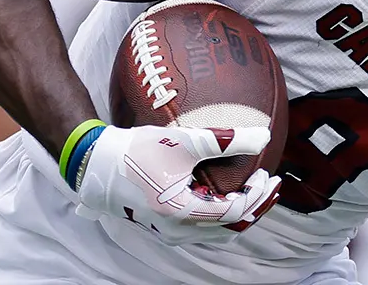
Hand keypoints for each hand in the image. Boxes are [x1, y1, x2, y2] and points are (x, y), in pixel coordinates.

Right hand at [74, 124, 280, 244]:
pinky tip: (228, 191)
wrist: (96, 165)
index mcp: (183, 213)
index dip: (257, 194)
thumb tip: (264, 137)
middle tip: (271, 185)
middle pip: (231, 227)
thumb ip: (225, 140)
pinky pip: (205, 227)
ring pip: (218, 231)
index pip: (235, 212)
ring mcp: (171, 231)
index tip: (266, 172)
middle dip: (256, 207)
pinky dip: (223, 213)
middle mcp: (178, 230)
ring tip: (255, 189)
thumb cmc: (136, 152)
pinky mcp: (166, 225)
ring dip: (241, 212)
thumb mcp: (183, 142)